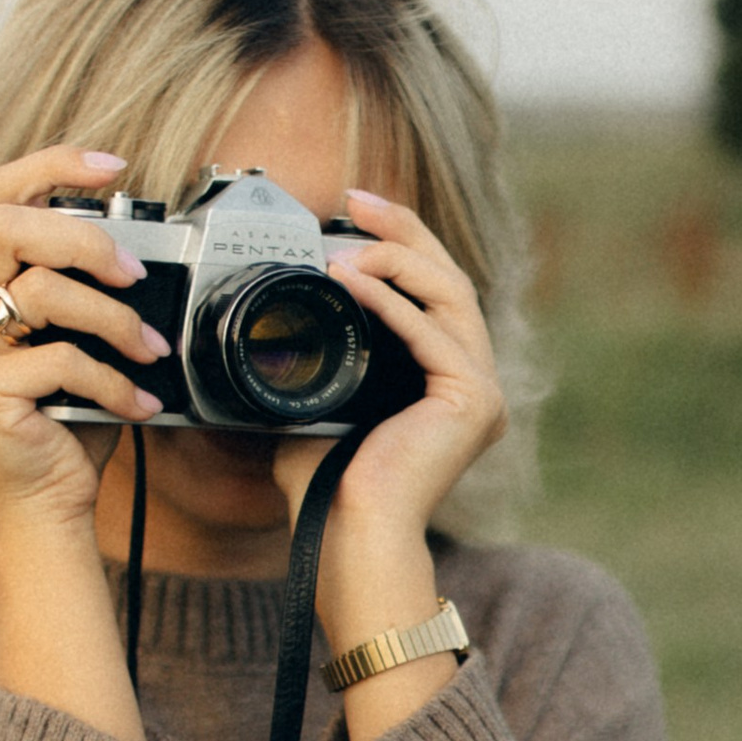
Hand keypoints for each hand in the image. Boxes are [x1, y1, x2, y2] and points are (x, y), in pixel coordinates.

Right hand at [0, 148, 168, 547]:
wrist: (47, 509)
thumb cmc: (68, 426)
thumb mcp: (83, 345)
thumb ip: (89, 294)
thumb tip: (141, 248)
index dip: (52, 166)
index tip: (114, 166)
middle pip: (9, 226)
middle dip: (86, 240)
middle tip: (134, 275)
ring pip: (39, 291)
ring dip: (113, 319)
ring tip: (149, 351)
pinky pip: (56, 359)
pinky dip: (110, 379)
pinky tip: (137, 402)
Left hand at [275, 190, 507, 653]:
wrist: (347, 540)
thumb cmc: (328, 489)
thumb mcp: (309, 403)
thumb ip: (304, 361)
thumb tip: (259, 321)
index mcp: (444, 380)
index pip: (429, 291)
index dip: (396, 243)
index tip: (349, 214)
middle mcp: (474, 382)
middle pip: (448, 278)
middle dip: (402, 231)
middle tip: (354, 200)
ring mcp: (482, 391)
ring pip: (450, 294)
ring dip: (398, 258)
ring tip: (348, 243)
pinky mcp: (475, 402)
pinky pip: (434, 333)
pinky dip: (392, 302)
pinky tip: (353, 280)